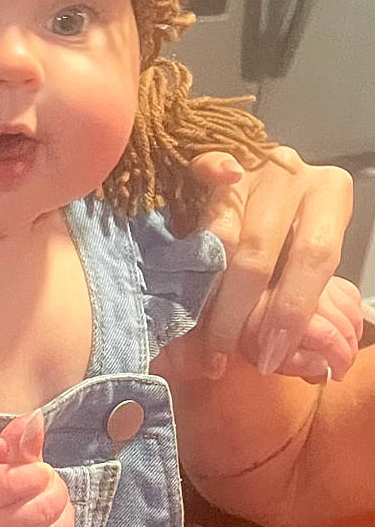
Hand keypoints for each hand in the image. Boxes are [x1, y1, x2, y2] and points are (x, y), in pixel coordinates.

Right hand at [191, 146, 352, 375]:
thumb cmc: (290, 235)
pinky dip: (207, 187)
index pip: (314, 258)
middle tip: (224, 353)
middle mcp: (294, 174)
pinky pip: (207, 170)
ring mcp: (253, 164)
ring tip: (196, 327)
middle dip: (238, 312)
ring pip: (222, 232)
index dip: (290, 311)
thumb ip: (301, 304)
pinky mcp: (217, 158)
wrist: (273, 184)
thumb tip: (303, 368)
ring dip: (206, 290)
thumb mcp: (305, 264)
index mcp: (330, 196)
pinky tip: (196, 225)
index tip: (268, 355)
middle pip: (260, 251)